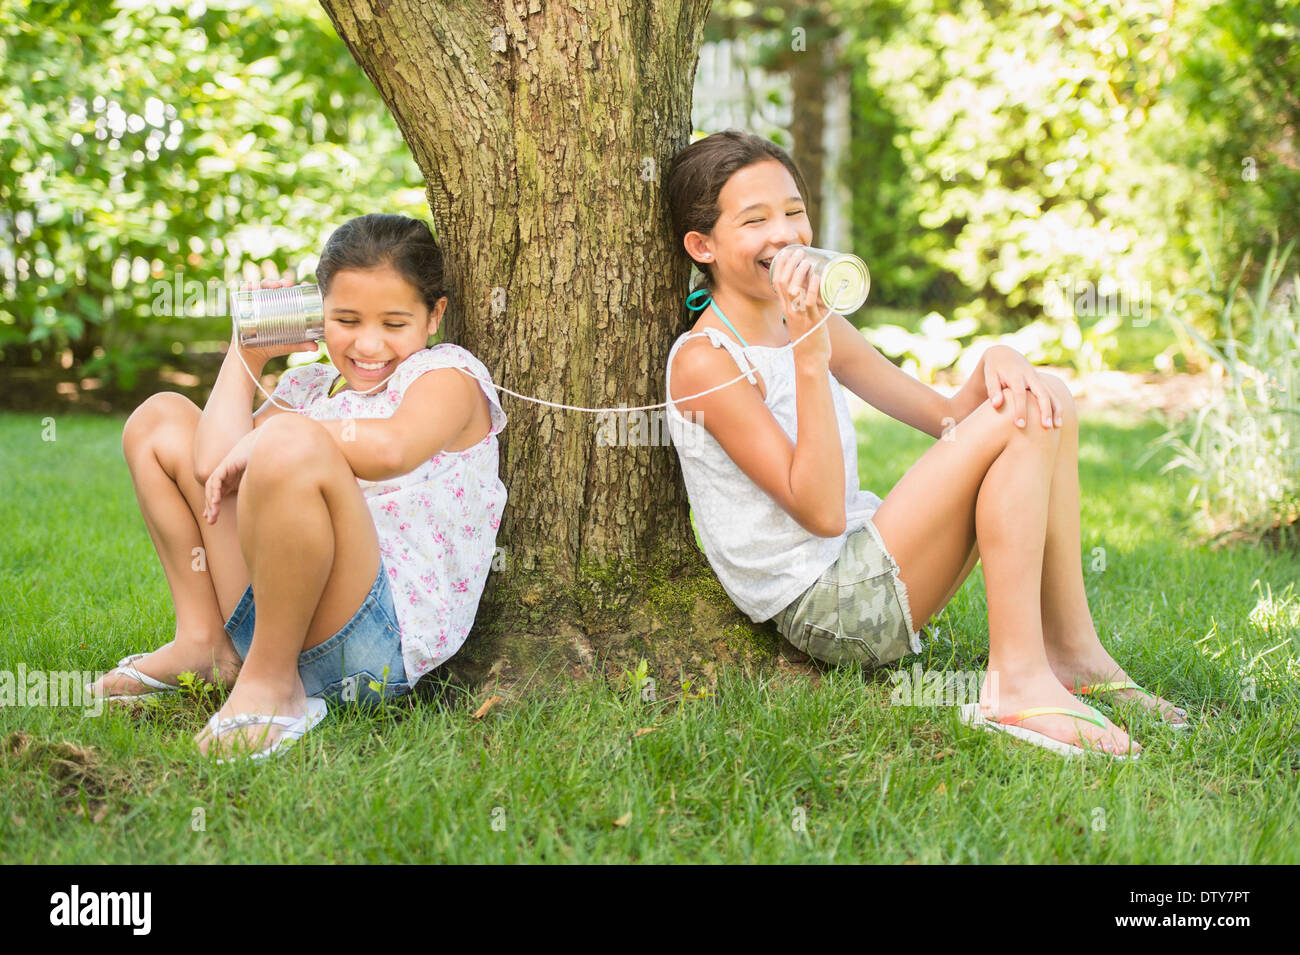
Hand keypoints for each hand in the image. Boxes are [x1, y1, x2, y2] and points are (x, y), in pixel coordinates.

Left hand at [203, 429, 259, 523]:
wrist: (268, 446)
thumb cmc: (267, 463)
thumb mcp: (257, 481)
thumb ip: (253, 491)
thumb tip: (259, 508)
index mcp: (232, 478)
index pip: (219, 493)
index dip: (213, 505)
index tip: (212, 518)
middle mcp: (226, 474)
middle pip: (213, 492)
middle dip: (211, 507)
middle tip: (211, 522)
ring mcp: (225, 469)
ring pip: (212, 488)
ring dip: (211, 502)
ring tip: (213, 516)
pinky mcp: (226, 465)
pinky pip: (216, 480)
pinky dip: (214, 491)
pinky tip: (215, 502)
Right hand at [229, 269, 321, 369]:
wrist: (251, 354)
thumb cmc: (272, 346)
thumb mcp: (288, 344)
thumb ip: (301, 345)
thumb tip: (316, 347)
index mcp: (282, 307)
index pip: (291, 292)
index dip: (298, 286)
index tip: (304, 284)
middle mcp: (269, 301)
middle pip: (276, 286)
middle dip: (282, 282)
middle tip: (287, 285)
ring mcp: (256, 302)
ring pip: (261, 286)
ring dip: (267, 282)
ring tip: (273, 286)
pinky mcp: (243, 306)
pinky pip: (244, 293)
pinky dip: (246, 287)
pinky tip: (250, 286)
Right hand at [771, 247, 829, 365]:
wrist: (810, 359)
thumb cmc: (809, 338)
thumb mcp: (803, 318)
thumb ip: (809, 305)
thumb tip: (820, 290)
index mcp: (786, 308)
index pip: (777, 282)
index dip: (781, 266)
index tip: (787, 252)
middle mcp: (789, 310)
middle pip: (783, 282)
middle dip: (790, 264)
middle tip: (800, 252)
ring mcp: (799, 315)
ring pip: (794, 289)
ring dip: (800, 272)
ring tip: (807, 261)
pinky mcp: (811, 321)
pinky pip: (809, 302)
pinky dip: (813, 288)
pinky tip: (816, 277)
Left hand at [982, 345, 1061, 428]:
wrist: (1005, 354)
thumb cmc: (995, 369)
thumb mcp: (990, 376)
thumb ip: (992, 389)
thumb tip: (996, 405)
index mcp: (1016, 375)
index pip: (1019, 394)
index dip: (1020, 409)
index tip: (1020, 425)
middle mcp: (1031, 376)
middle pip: (1042, 393)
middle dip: (1045, 410)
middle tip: (1046, 427)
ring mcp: (1039, 379)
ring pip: (1051, 394)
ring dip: (1056, 410)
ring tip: (1057, 427)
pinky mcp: (1043, 383)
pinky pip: (1053, 395)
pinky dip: (1057, 407)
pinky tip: (1058, 422)